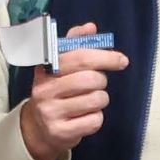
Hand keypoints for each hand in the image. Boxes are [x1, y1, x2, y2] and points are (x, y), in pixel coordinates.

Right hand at [18, 24, 129, 159]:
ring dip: (100, 100)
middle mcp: (45, 89)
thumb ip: (74, 45)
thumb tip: (90, 27)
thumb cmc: (56, 92)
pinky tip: (84, 117)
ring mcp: (51, 112)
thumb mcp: (60, 67)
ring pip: (96, 100)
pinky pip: (94, 121)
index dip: (104, 57)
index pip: (80, 57)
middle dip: (102, 81)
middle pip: (91, 79)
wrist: (38, 128)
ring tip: (89, 101)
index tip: (121, 60)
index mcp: (46, 69)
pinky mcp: (60, 131)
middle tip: (96, 85)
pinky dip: (96, 119)